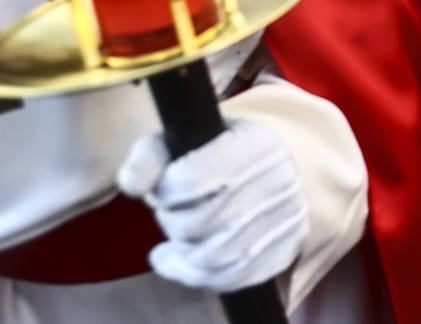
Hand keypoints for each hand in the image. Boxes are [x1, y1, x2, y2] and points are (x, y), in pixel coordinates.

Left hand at [118, 120, 309, 292]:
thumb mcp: (179, 141)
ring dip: (182, 251)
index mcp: (256, 143)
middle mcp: (281, 179)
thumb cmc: (214, 154)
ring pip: (214, 258)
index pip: (190, 180)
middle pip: (199, 223)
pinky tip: (178, 260)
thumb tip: (132, 184)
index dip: (165, 192)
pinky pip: (231, 278)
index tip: (165, 188)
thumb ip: (148, 158)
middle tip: (170, 212)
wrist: (267, 172)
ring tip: (174, 238)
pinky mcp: (286, 249)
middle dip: (171, 222)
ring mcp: (288, 218)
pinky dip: (194, 275)